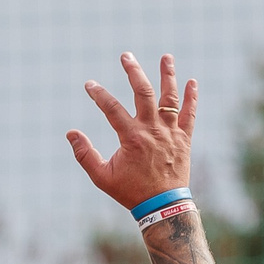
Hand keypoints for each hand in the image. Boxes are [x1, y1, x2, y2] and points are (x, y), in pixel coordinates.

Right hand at [67, 52, 196, 209]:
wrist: (163, 207)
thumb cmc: (130, 192)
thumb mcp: (102, 177)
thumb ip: (85, 155)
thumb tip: (70, 133)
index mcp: (132, 137)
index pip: (111, 108)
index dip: (99, 94)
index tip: (90, 85)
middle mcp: (152, 130)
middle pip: (144, 92)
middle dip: (133, 71)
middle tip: (126, 56)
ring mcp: (170, 133)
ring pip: (170, 98)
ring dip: (168, 76)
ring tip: (167, 57)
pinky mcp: (184, 139)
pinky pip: (189, 114)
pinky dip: (191, 98)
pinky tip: (192, 82)